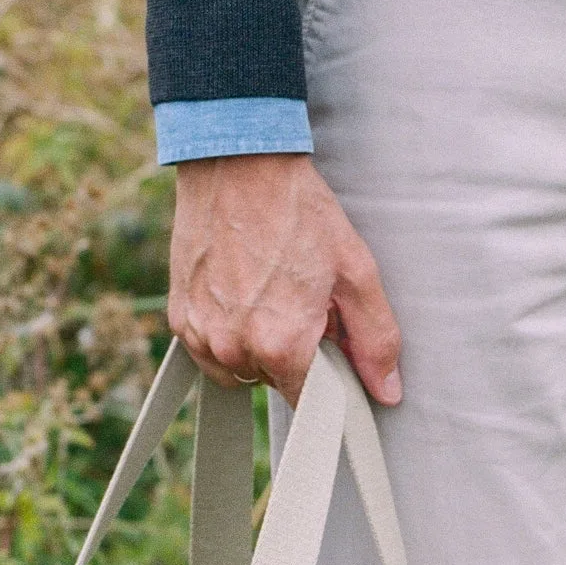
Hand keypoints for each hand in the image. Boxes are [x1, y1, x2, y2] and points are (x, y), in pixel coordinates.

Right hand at [169, 152, 401, 406]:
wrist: (238, 163)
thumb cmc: (298, 211)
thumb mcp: (355, 272)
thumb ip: (375, 339)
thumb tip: (386, 391)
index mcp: (281, 344)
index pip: (310, 401)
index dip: (327, 375)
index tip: (330, 343)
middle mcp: (234, 348)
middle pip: (276, 381)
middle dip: (294, 352)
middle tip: (301, 299)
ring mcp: (201, 334)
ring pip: (240, 370)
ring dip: (258, 347)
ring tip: (269, 293)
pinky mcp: (179, 317)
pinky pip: (208, 351)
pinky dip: (227, 333)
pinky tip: (241, 292)